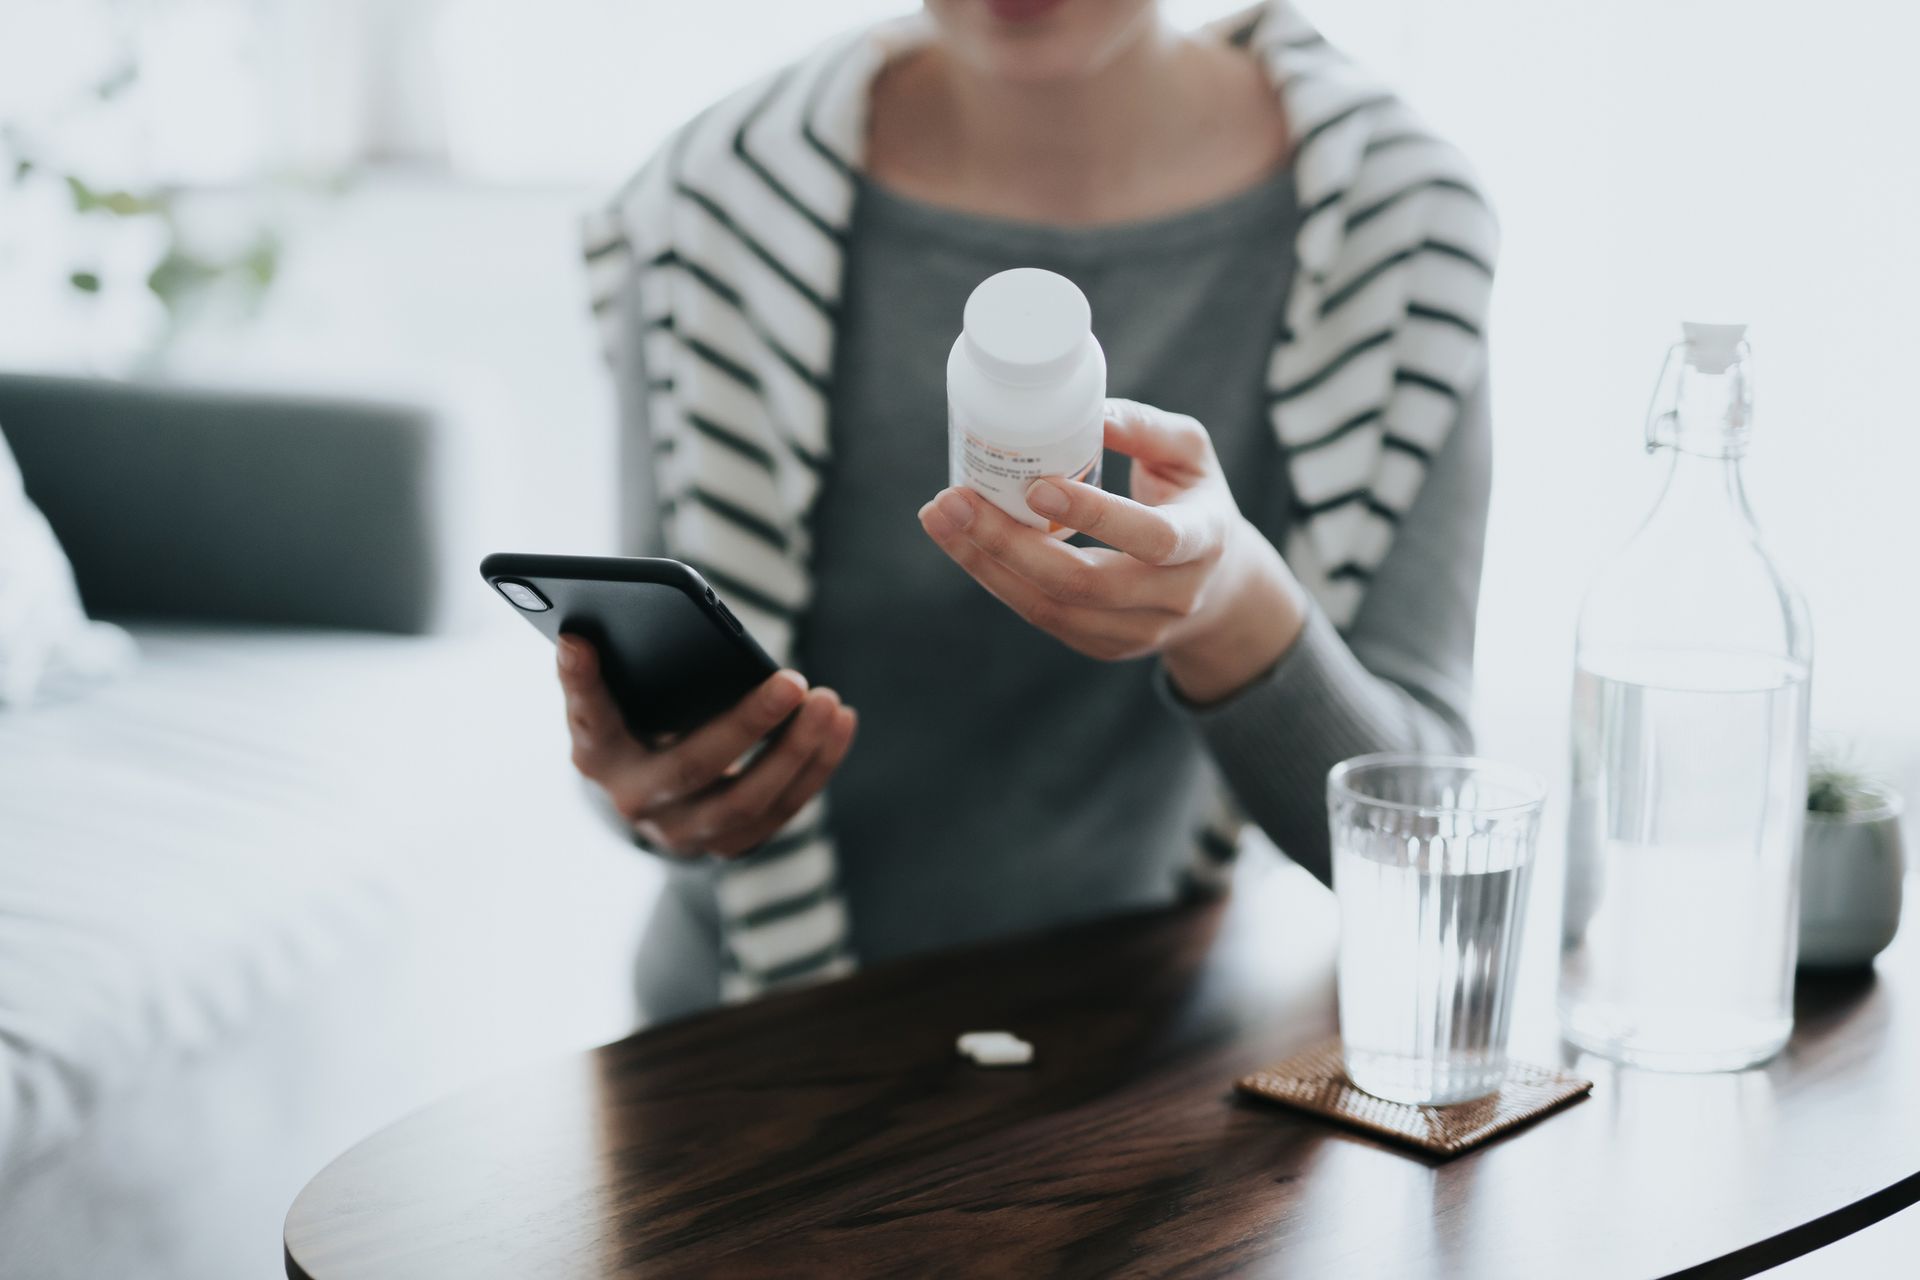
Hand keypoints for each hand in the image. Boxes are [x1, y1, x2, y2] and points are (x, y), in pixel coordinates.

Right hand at [556, 635, 857, 857]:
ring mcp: (682, 832)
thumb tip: (584, 636)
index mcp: (598, 754)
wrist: (655, 792)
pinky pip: (782, 811)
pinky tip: (842, 722)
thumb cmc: (642, 720)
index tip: (580, 641)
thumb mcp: (621, 697)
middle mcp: (634, 800)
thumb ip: (612, 671)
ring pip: (749, 801)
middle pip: (694, 766)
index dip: (581, 683)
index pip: (589, 717)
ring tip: (829, 702)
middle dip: (748, 724)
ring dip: (797, 751)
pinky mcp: (727, 845)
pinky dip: (817, 766)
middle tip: (793, 681)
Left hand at [918, 398, 1307, 704]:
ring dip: (986, 563)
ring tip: (940, 517)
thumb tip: (1086, 408)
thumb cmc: (1196, 500)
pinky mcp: (1104, 646)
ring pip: (1050, 607)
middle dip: (1008, 543)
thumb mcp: (1190, 453)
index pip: (1151, 538)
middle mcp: (1173, 596)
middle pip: (1082, 582)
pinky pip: (1041, 616)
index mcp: (1204, 541)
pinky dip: (996, 579)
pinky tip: (963, 543)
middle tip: (954, 500)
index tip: (1037, 485)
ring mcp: (1137, 631)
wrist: (1220, 587)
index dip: (1094, 516)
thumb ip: (1145, 428)